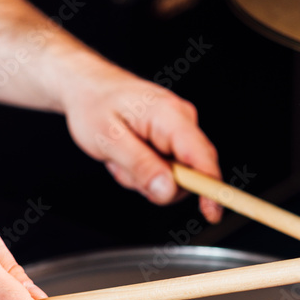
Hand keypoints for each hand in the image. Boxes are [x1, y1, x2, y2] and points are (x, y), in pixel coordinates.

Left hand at [60, 59, 222, 222]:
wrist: (87, 86)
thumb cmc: (93, 105)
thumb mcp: (108, 139)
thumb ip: (141, 166)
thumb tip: (168, 191)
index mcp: (170, 115)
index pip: (202, 158)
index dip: (210, 189)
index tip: (211, 213)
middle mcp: (182, 120)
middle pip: (191, 173)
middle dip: (158, 182)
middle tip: (123, 167)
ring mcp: (179, 130)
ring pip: (176, 177)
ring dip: (146, 178)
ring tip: (122, 158)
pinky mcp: (173, 139)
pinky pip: (168, 170)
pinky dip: (146, 171)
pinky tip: (128, 156)